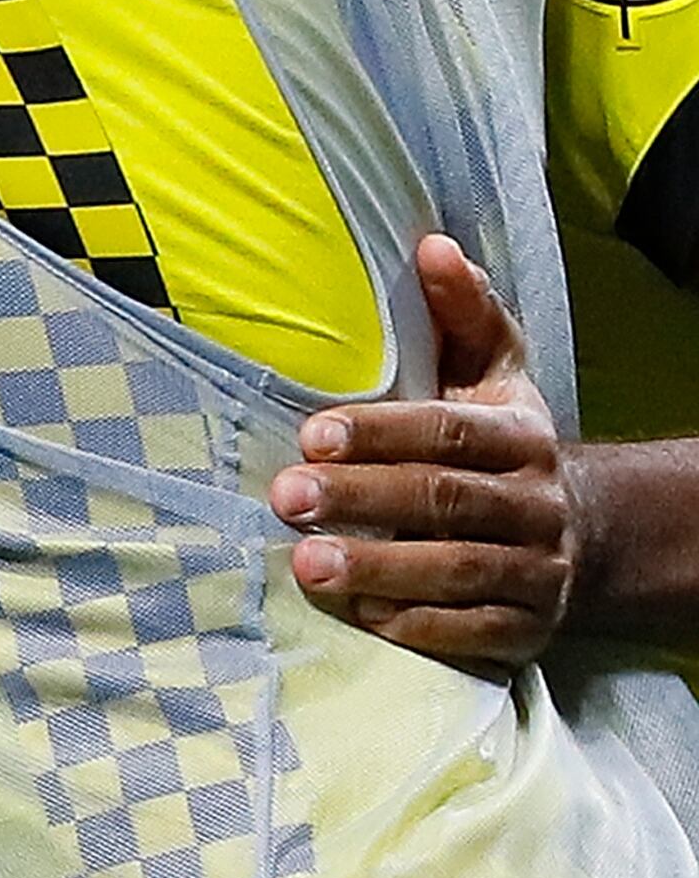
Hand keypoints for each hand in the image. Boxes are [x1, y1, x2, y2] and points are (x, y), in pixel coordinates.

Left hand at [270, 232, 569, 668]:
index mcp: (521, 437)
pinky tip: (362, 615)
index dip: (381, 433)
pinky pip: (475, 632)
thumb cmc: (507, 443)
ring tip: (306, 565)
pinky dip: (420, 627)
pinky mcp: (528, 629)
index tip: (311, 435)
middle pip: (445, 499)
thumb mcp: (495, 373)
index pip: (449, 432)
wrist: (590, 536)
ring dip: (380, 569)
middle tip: (286, 498)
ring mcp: (538, 571)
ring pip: (459, 571)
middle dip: (363, 499)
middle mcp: (535, 505)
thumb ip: (463, 313)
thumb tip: (432, 245)